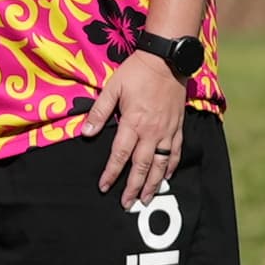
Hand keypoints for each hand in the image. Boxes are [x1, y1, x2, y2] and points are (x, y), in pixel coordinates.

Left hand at [79, 50, 189, 206]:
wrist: (166, 60)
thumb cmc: (136, 72)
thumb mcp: (112, 88)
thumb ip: (99, 112)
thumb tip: (86, 133)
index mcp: (133, 123)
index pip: (120, 155)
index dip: (111, 173)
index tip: (104, 187)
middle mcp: (152, 131)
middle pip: (142, 166)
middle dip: (133, 187)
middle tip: (127, 204)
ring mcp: (167, 131)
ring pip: (161, 164)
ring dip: (153, 184)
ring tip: (146, 199)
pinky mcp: (178, 126)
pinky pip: (175, 152)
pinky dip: (171, 167)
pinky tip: (166, 177)